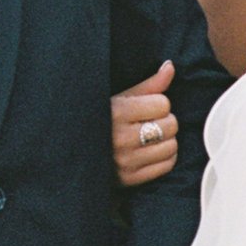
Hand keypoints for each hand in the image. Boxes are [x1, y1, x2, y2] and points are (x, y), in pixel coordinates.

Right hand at [112, 62, 177, 190]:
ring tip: (149, 136)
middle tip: (148, 121)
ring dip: (166, 139)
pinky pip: (167, 165)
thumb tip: (170, 67)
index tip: (145, 107)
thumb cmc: (100, 119)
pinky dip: (165, 156)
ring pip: (171, 146)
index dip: (157, 103)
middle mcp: (121, 138)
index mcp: (116, 112)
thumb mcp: (118, 97)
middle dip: (164, 120)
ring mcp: (126, 161)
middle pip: (170, 125)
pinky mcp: (130, 178)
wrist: (73, 150)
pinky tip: (151, 150)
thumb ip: (148, 85)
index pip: (163, 104)